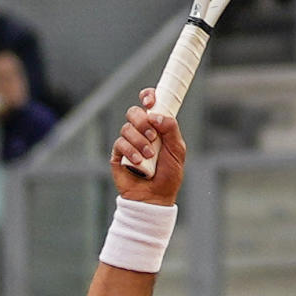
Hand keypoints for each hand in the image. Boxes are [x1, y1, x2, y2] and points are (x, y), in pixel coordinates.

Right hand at [110, 86, 184, 204]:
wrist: (155, 198)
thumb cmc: (168, 176)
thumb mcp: (177, 151)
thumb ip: (171, 129)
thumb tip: (156, 116)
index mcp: (157, 127)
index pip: (149, 104)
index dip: (147, 97)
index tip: (150, 102)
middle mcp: (142, 132)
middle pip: (134, 112)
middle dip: (143, 121)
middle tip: (153, 136)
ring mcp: (129, 143)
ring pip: (127, 128)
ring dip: (139, 141)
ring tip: (149, 156)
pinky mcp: (118, 155)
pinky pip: (120, 143)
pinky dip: (130, 151)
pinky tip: (138, 162)